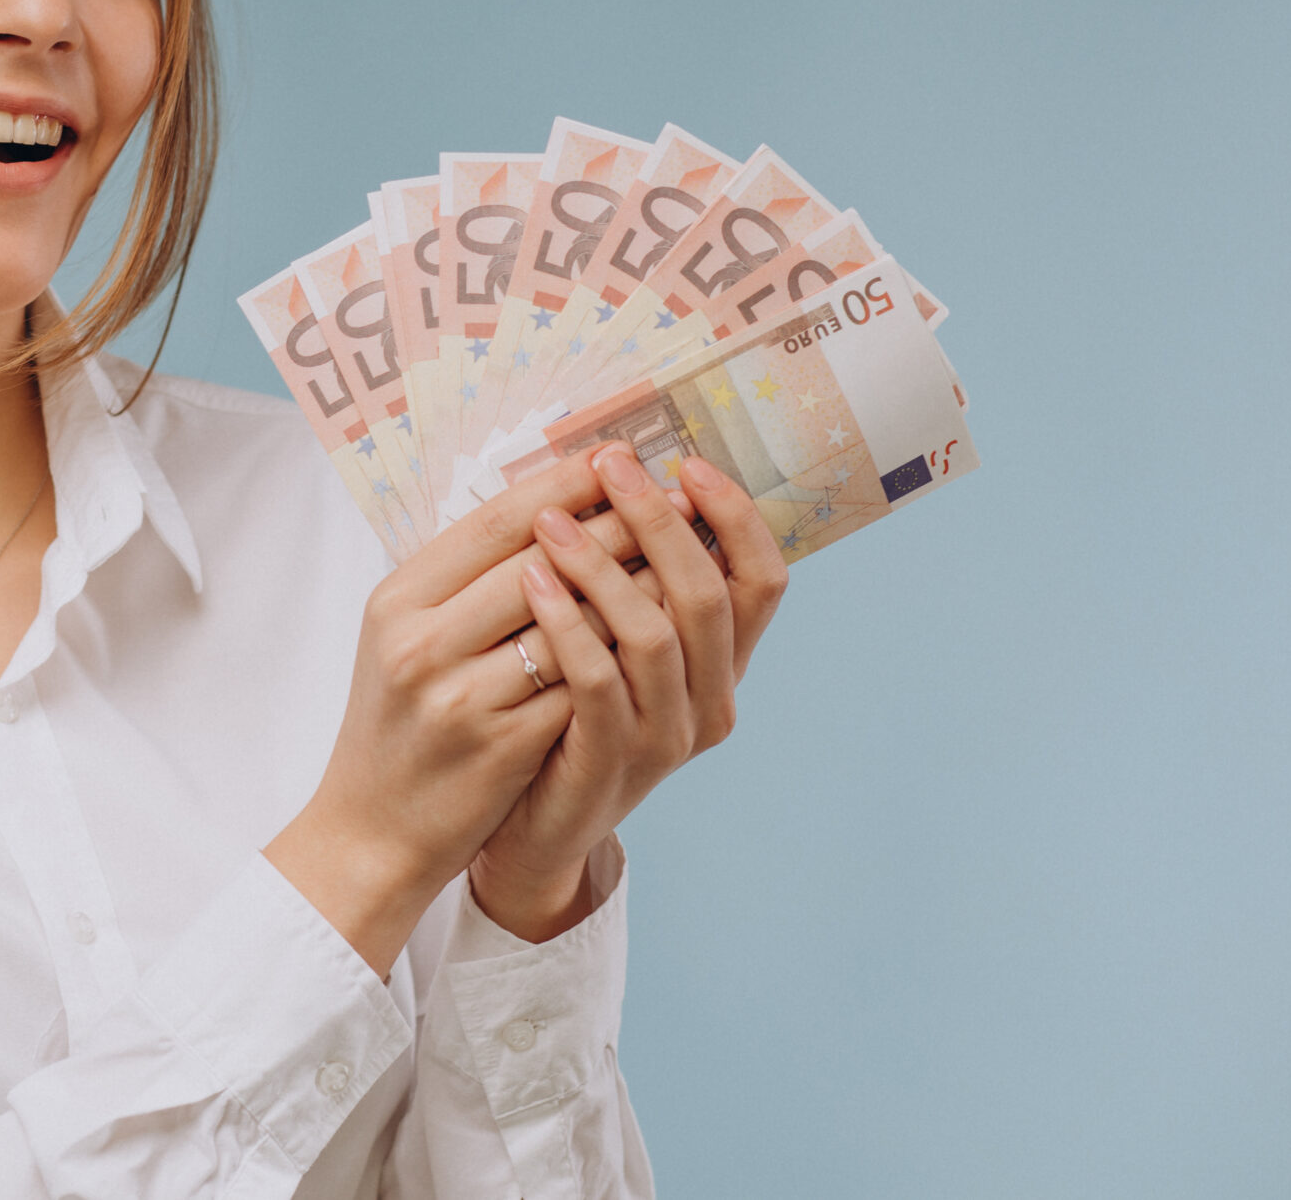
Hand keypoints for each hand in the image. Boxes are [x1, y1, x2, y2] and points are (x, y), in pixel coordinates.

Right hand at [264, 453, 660, 976]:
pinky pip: (580, 686)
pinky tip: (665, 634)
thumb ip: (464, 579)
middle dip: (614, 523)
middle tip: (670, 496)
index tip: (614, 456)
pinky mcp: (500, 746)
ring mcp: (459, 695)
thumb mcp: (405, 635)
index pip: (491, 521)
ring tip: (681, 558)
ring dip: (634, 585)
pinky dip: (624, 655)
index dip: (560, 484)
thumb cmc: (401, 721)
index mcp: (397, 598)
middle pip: (536, 560)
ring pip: (569, 621)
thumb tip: (553, 509)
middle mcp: (420, 640)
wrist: (372, 830)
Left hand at [467, 445, 789, 939]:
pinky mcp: (611, 762)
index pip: (762, 580)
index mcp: (721, 664)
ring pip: (654, 634)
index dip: (736, 518)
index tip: (688, 464)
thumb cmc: (565, 713)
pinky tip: (531, 579)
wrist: (528, 827)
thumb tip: (621, 475)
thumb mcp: (612, 643)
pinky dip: (566, 623)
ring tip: (552, 520)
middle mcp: (710, 701)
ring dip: (602, 565)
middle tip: (613, 468)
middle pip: (707, 595)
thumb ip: (630, 579)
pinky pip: (596, 681)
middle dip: (659, 521)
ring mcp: (666, 738)